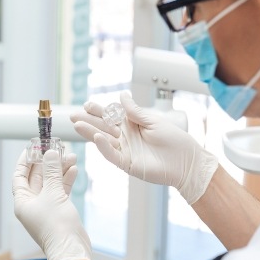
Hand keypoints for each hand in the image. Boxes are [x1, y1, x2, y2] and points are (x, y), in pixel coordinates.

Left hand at [12, 149, 95, 259]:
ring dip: (59, 170)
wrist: (71, 249)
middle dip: (47, 163)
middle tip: (55, 148)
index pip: (20, 176)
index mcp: (22, 202)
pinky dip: (66, 180)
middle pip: (37, 178)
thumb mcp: (53, 193)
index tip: (32, 147)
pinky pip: (60, 191)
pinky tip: (73, 169)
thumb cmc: (57, 225)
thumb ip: (51, 171)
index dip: (26, 161)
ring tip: (70, 156)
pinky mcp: (59, 211)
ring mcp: (46, 208)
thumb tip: (50, 153)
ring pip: (50, 183)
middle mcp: (32, 204)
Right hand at [70, 92, 217, 203]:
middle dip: (88, 121)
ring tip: (77, 124)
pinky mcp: (128, 164)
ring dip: (91, 133)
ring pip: (104, 140)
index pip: (111, 116)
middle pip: (102, 127)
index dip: (98, 110)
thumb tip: (122, 96)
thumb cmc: (175, 141)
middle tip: (73, 115)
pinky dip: (104, 147)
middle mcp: (126, 137)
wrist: (186, 162)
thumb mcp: (153, 121)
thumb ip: (135, 111)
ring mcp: (125, 151)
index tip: (87, 104)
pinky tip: (98, 138)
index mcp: (132, 125)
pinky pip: (112, 154)